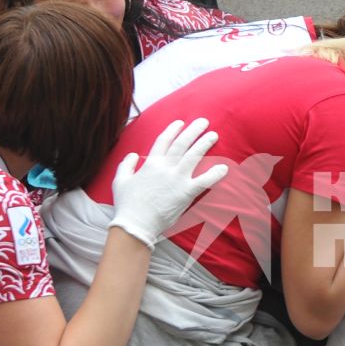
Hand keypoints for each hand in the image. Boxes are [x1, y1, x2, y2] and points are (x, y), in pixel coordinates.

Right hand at [108, 118, 228, 246]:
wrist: (135, 224)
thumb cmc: (126, 205)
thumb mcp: (120, 181)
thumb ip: (126, 165)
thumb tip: (133, 155)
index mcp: (150, 164)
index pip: (164, 141)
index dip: (172, 130)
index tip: (180, 123)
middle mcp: (165, 168)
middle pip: (182, 144)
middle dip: (193, 130)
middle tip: (204, 122)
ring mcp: (177, 179)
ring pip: (194, 156)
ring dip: (204, 144)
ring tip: (214, 135)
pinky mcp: (186, 193)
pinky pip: (204, 180)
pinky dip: (215, 174)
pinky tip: (224, 168)